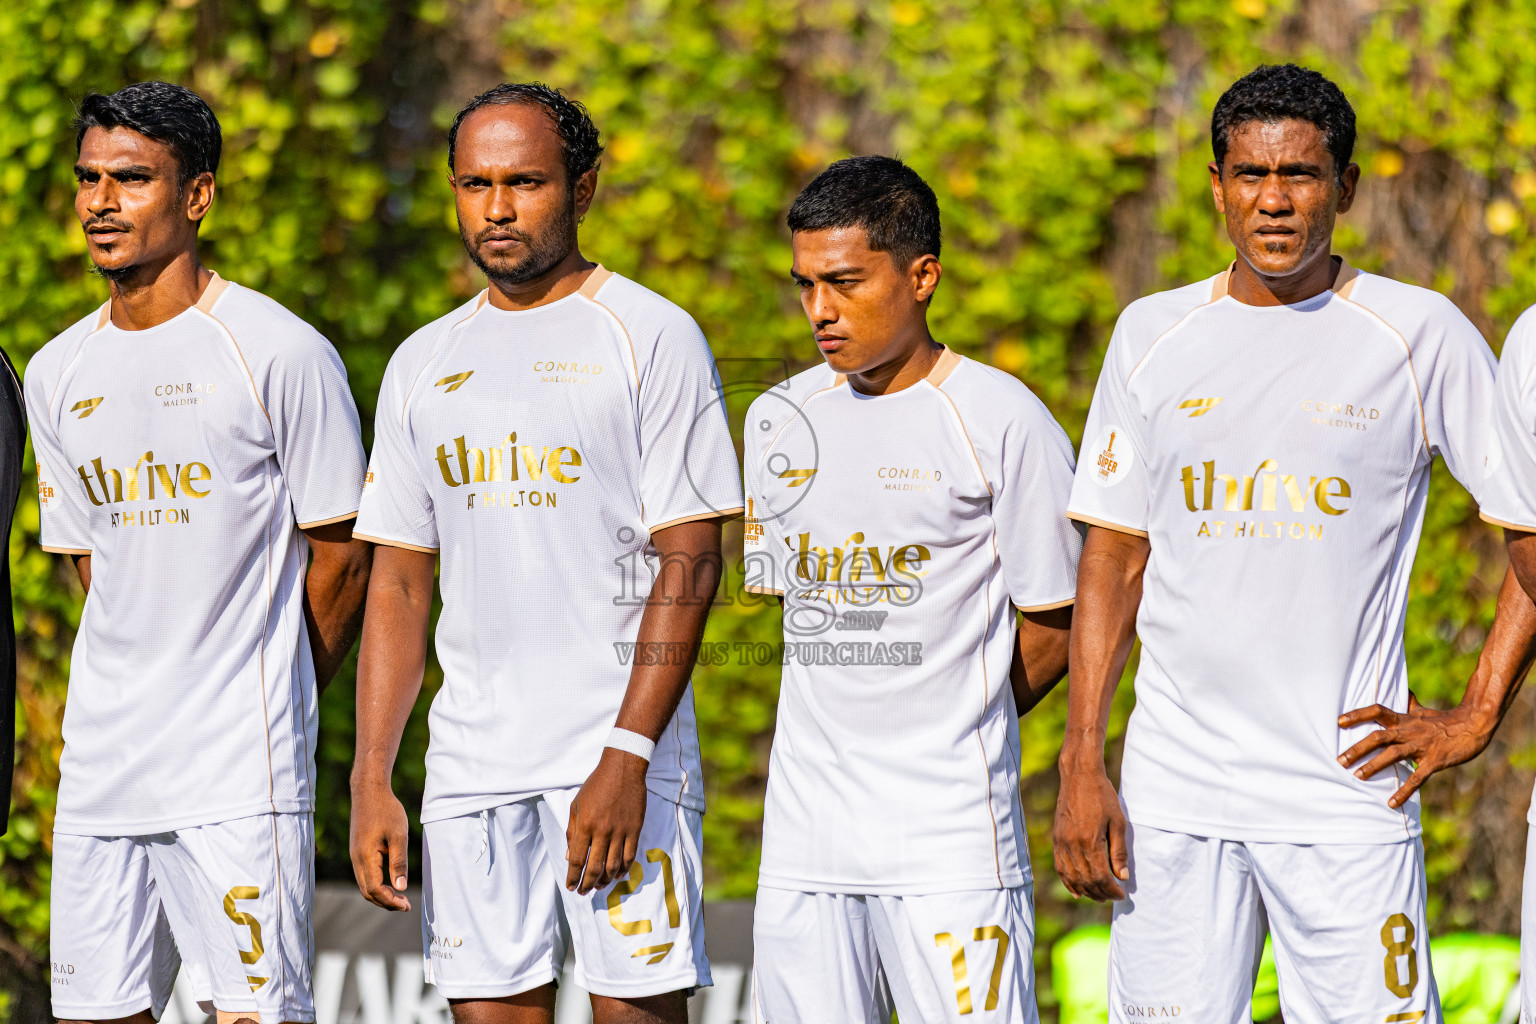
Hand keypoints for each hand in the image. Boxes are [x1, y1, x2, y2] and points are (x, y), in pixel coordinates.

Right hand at [350, 777, 410, 910]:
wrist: (369, 791)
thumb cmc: (386, 810)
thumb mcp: (399, 835)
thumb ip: (399, 862)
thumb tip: (401, 888)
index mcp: (366, 857)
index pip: (375, 890)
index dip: (390, 901)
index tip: (406, 905)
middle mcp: (356, 859)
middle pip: (367, 892)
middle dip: (385, 902)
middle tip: (405, 905)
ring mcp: (355, 855)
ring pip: (365, 884)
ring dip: (381, 894)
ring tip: (400, 897)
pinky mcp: (357, 850)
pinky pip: (365, 875)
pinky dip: (376, 884)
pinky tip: (390, 881)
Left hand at [566, 748, 647, 894]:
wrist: (622, 769)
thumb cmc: (596, 785)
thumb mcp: (577, 805)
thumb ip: (572, 832)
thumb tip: (570, 856)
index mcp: (585, 825)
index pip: (577, 859)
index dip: (573, 876)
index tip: (570, 886)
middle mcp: (603, 831)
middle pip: (595, 867)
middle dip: (587, 884)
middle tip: (584, 892)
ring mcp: (620, 831)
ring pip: (613, 865)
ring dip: (605, 880)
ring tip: (599, 886)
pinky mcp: (635, 829)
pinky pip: (629, 856)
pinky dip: (623, 869)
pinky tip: (617, 875)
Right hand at [1053, 761, 1129, 901]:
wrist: (1079, 776)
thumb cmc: (1102, 796)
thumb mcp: (1118, 822)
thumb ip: (1119, 852)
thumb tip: (1122, 877)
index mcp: (1089, 841)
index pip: (1100, 877)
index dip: (1111, 890)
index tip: (1122, 894)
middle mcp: (1072, 844)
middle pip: (1085, 880)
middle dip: (1100, 893)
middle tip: (1113, 896)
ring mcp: (1061, 842)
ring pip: (1071, 877)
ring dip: (1085, 891)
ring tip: (1098, 896)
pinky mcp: (1056, 838)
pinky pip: (1060, 866)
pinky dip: (1068, 881)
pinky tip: (1077, 891)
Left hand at [1338, 693, 1498, 809]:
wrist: (1474, 725)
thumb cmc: (1444, 720)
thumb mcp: (1422, 711)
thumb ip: (1409, 705)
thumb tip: (1402, 692)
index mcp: (1404, 719)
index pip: (1376, 711)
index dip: (1357, 715)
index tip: (1339, 722)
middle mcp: (1409, 731)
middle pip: (1379, 736)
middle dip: (1358, 748)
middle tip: (1340, 761)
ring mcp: (1422, 746)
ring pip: (1393, 755)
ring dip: (1374, 766)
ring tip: (1357, 777)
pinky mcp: (1435, 761)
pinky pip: (1417, 778)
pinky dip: (1404, 791)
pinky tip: (1391, 802)